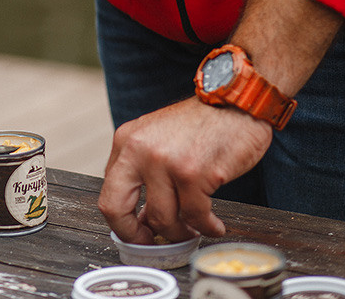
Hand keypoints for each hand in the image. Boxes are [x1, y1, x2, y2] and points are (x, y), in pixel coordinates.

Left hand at [98, 97, 273, 242]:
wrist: (235, 101)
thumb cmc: (201, 124)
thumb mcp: (158, 140)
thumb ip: (144, 174)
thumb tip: (142, 219)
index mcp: (125, 142)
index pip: (109, 194)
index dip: (122, 224)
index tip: (139, 235)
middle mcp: (138, 150)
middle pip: (116, 207)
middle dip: (134, 234)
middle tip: (154, 243)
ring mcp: (165, 161)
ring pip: (163, 218)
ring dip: (182, 232)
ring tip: (196, 230)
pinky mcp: (194, 172)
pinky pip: (196, 216)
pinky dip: (208, 227)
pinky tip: (215, 226)